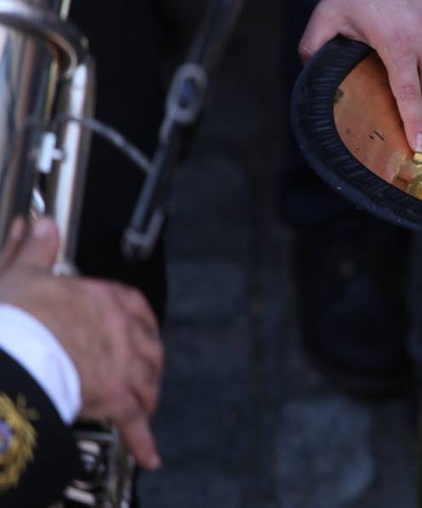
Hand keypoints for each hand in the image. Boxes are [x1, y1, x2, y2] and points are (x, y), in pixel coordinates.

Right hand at [0, 219, 163, 469]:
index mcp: (104, 298)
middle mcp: (123, 329)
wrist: (10, 352)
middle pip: (148, 346)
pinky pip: (136, 421)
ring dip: (146, 394)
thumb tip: (42, 227)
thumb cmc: (14, 318)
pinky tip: (150, 452)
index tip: (137, 329)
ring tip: (142, 405)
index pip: (134, 307)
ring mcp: (123, 363)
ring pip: (147, 381)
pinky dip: (144, 438)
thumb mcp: (22, 275)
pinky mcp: (115, 396)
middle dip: (146, 361)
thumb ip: (35, 250)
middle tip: (139, 372)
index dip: (137, 321)